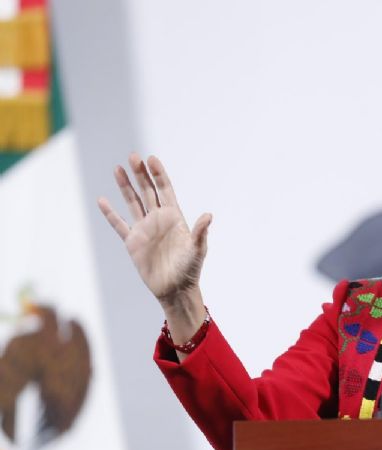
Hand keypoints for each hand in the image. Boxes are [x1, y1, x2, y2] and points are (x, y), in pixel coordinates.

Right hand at [97, 153, 211, 310]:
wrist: (175, 289)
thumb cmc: (190, 270)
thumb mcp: (198, 249)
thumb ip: (201, 232)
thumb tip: (208, 215)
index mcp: (175, 217)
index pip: (165, 190)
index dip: (159, 174)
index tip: (151, 159)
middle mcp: (158, 220)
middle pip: (147, 191)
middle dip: (140, 174)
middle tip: (133, 156)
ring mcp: (144, 229)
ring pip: (133, 202)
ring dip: (125, 186)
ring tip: (118, 168)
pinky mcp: (132, 242)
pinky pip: (119, 224)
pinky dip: (110, 213)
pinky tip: (102, 200)